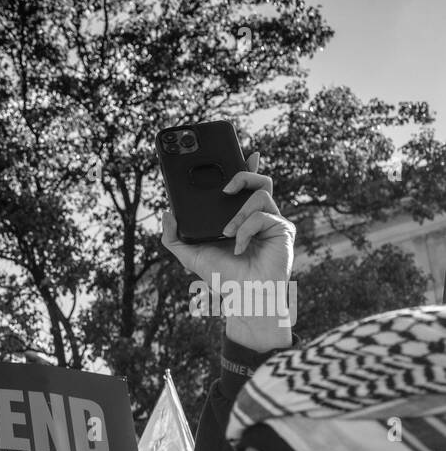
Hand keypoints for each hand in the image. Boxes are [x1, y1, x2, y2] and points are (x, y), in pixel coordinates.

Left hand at [161, 152, 295, 351]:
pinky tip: (239, 248)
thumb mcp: (190, 256)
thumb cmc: (222, 277)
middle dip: (243, 175)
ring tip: (227, 233)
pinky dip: (245, 231)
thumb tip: (167, 213)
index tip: (245, 154)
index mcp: (240, 218)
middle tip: (225, 190)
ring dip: (239, 212)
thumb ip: (174, 236)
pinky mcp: (284, 229)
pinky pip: (263, 216)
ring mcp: (273, 222)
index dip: (248, 167)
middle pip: (260, 180)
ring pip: (261, 193)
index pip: (246, 187)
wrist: (242, 297)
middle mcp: (258, 217)